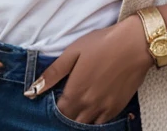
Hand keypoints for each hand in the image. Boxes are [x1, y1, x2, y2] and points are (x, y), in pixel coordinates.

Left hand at [24, 14, 154, 124]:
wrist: (134, 44)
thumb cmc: (101, 44)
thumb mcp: (73, 52)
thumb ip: (53, 74)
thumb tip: (32, 91)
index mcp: (75, 92)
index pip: (59, 113)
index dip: (53, 110)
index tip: (53, 103)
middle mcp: (88, 106)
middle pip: (71, 122)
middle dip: (66, 116)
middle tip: (66, 104)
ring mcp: (104, 109)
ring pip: (86, 125)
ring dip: (80, 119)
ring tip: (78, 107)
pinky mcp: (117, 108)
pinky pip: (102, 124)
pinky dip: (94, 120)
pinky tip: (92, 109)